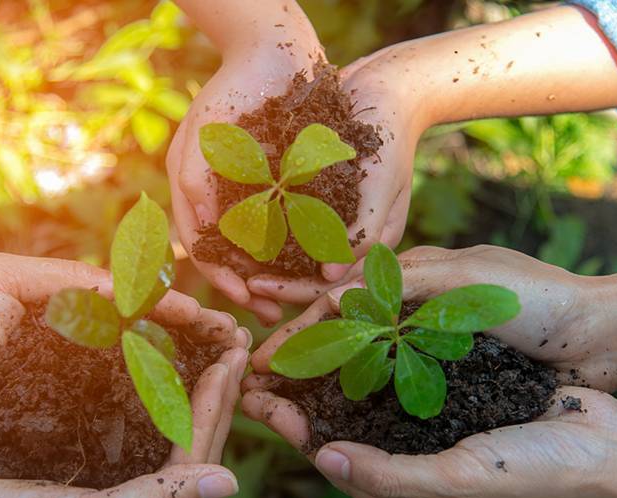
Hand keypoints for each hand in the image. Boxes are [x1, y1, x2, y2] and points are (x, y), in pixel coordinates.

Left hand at [0, 253, 247, 466]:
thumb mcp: (6, 280)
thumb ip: (67, 277)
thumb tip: (132, 293)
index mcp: (73, 314)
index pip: (141, 307)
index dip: (181, 312)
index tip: (216, 322)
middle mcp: (82, 355)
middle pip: (153, 346)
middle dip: (198, 346)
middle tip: (237, 350)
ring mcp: (76, 394)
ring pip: (143, 385)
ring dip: (186, 382)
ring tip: (226, 383)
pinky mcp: (66, 431)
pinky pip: (117, 423)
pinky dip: (152, 418)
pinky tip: (184, 420)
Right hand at [167, 28, 324, 323]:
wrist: (274, 49)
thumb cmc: (230, 91)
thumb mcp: (201, 139)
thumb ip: (193, 184)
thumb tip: (197, 236)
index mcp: (201, 195)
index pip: (208, 250)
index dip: (225, 279)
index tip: (245, 301)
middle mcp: (231, 199)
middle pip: (241, 258)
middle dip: (255, 288)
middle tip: (274, 315)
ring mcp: (262, 192)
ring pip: (271, 248)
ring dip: (282, 275)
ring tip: (300, 297)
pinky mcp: (295, 182)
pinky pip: (299, 223)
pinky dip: (306, 247)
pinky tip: (321, 263)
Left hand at [242, 384, 616, 497]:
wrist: (614, 445)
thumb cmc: (542, 474)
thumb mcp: (459, 483)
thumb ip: (389, 475)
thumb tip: (325, 459)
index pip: (345, 473)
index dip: (301, 437)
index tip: (265, 402)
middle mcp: (421, 486)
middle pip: (349, 442)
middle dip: (306, 408)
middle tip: (263, 373)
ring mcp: (438, 449)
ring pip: (372, 414)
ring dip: (335, 383)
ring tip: (297, 352)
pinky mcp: (456, 415)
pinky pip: (405, 392)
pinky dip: (376, 370)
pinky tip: (352, 342)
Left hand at [244, 41, 426, 304]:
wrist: (385, 88)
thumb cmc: (390, 135)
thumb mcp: (382, 184)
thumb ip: (363, 230)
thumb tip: (332, 275)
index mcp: (370, 241)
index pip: (328, 284)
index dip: (292, 290)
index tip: (255, 286)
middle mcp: (348, 235)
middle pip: (306, 274)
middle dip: (271, 282)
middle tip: (233, 282)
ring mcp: (331, 215)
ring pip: (292, 252)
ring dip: (262, 260)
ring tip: (226, 261)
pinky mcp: (314, 194)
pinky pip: (285, 219)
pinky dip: (262, 227)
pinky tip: (233, 227)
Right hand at [248, 244, 616, 390]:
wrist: (605, 337)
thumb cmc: (540, 301)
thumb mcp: (466, 279)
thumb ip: (402, 283)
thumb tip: (335, 293)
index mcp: (416, 275)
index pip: (341, 301)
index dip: (301, 331)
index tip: (267, 360)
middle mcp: (418, 307)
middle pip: (344, 332)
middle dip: (301, 356)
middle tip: (263, 386)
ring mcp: (435, 341)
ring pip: (365, 360)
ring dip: (325, 380)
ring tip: (290, 405)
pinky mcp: (454, 371)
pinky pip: (397, 383)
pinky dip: (364, 395)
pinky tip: (343, 415)